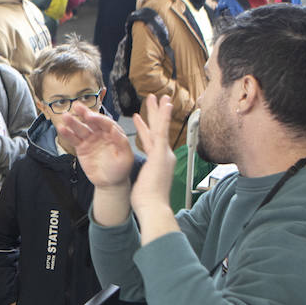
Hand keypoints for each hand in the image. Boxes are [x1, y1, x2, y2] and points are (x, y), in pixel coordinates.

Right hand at [56, 102, 134, 190]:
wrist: (110, 183)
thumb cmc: (120, 169)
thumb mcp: (126, 157)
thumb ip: (121, 142)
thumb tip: (115, 129)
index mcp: (114, 133)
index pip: (105, 123)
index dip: (98, 118)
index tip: (90, 117)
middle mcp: (101, 134)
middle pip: (92, 121)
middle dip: (84, 113)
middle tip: (77, 107)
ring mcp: (90, 140)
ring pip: (81, 128)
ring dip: (73, 122)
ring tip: (65, 116)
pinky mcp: (81, 147)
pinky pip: (74, 139)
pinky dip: (67, 134)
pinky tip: (61, 128)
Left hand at [130, 95, 176, 216]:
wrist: (153, 207)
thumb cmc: (147, 201)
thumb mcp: (144, 183)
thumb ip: (143, 175)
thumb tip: (140, 176)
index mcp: (159, 162)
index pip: (151, 141)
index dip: (145, 129)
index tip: (140, 119)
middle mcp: (165, 156)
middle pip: (159, 130)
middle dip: (156, 115)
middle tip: (156, 100)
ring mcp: (164, 154)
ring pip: (161, 127)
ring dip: (159, 111)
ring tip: (158, 97)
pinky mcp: (161, 154)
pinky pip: (162, 131)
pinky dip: (163, 117)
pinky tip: (165, 104)